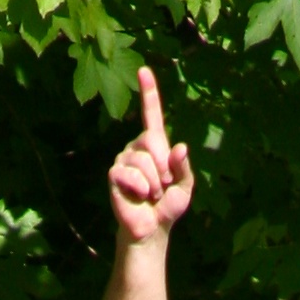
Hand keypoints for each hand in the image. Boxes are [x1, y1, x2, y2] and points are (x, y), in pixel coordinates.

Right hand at [109, 65, 194, 246]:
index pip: (151, 115)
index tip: (144, 70)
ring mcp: (123, 159)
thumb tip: (180, 148)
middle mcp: (136, 147)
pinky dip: (141, 188)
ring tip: (151, 194)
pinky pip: (130, 173)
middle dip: (163, 166)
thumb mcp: (185, 187)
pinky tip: (139, 197)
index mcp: (155, 145)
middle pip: (152, 140)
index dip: (149, 93)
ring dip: (154, 183)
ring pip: (142, 160)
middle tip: (162, 185)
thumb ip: (184, 168)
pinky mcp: (114, 174)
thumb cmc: (168, 207)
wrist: (152, 229)